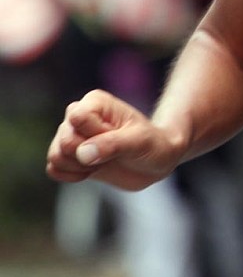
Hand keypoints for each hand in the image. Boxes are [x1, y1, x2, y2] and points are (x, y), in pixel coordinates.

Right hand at [46, 90, 182, 191]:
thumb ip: (112, 145)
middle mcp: (77, 115)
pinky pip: (53, 169)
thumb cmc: (152, 145)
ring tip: (104, 160)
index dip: (94, 136)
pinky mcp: (68, 155)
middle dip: (88, 155)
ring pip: (56, 156)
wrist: (154, 161)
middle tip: (112, 153)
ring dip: (80, 166)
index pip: (76, 119)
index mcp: (94, 101)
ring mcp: (71, 134)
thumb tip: (83, 153)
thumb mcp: (139, 142)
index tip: (115, 137)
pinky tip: (93, 169)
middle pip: (64, 141)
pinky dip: (73, 175)